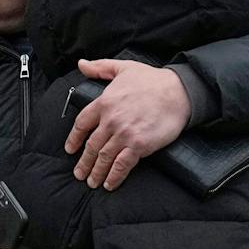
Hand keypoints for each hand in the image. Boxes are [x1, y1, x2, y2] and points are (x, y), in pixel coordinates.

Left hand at [64, 59, 191, 189]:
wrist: (178, 91)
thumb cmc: (152, 79)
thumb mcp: (124, 67)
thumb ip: (100, 68)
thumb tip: (81, 64)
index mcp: (104, 102)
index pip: (81, 124)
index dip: (74, 138)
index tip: (70, 149)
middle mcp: (111, 120)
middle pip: (91, 146)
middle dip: (84, 162)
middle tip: (79, 174)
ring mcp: (124, 134)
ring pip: (104, 157)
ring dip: (96, 172)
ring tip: (91, 182)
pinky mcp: (139, 145)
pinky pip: (122, 165)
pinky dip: (114, 176)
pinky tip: (109, 184)